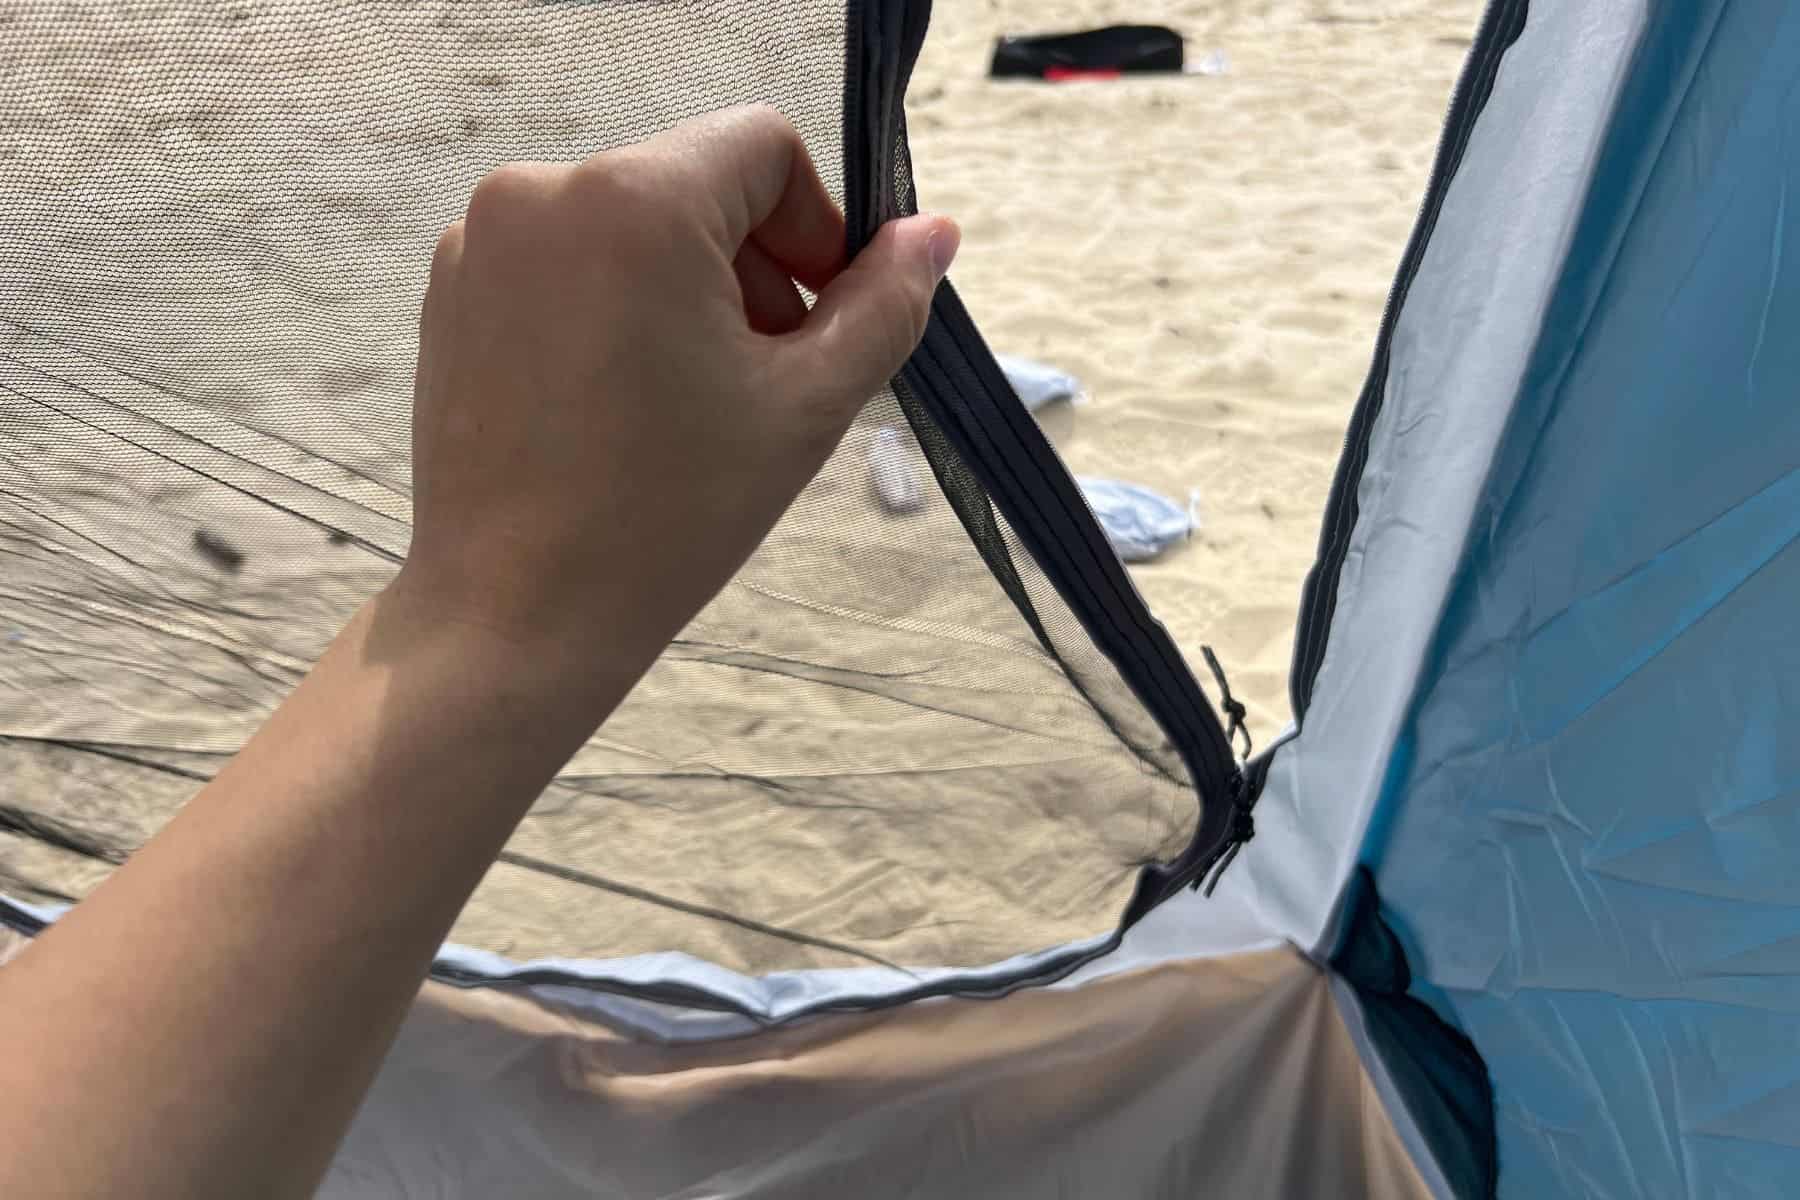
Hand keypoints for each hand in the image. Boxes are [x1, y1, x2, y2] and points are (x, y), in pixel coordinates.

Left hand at [394, 104, 958, 681]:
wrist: (517, 614)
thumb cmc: (668, 516)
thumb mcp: (806, 406)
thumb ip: (883, 304)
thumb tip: (932, 232)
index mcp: (634, 201)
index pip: (764, 148)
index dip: (817, 226)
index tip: (819, 322)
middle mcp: (542, 193)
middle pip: (696, 184)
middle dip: (753, 268)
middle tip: (766, 378)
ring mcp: (483, 241)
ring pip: (631, 224)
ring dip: (687, 290)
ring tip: (694, 400)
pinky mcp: (452, 291)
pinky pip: (567, 261)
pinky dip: (616, 306)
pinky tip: (625, 404)